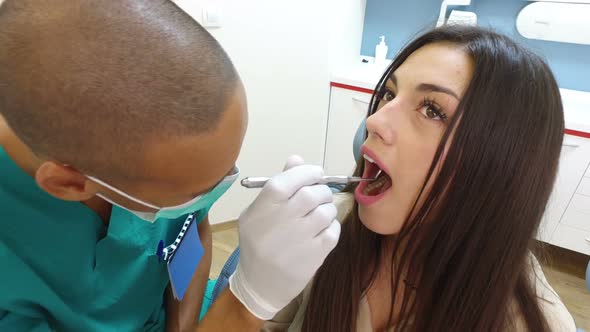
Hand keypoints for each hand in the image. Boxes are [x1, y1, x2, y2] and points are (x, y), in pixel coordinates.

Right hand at [229, 156, 340, 319]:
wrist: (260, 285)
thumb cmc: (259, 243)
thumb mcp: (257, 212)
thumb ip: (277, 185)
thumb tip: (297, 159)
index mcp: (262, 208)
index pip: (289, 179)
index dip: (307, 172)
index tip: (315, 174)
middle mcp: (279, 222)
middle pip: (312, 193)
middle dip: (321, 190)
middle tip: (320, 195)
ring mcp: (298, 240)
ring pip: (326, 211)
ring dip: (328, 209)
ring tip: (319, 215)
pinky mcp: (314, 255)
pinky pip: (334, 231)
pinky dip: (332, 227)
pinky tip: (322, 231)